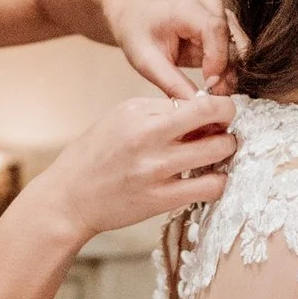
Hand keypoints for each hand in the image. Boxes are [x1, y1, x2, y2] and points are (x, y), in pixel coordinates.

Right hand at [39, 94, 235, 240]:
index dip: (216, 107)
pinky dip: (218, 181)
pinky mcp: (161, 198)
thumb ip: (158, 111)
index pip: (196, 100)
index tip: (219, 114)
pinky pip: (210, 187)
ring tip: (217, 156)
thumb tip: (199, 111)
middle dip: (228, 124)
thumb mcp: (119, 118)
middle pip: (214, 117)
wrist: (69, 197)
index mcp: (138, 111)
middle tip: (222, 133)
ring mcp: (156, 169)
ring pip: (219, 151)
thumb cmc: (94, 156)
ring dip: (226, 151)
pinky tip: (210, 180)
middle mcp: (148, 135)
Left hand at [107, 0, 243, 97]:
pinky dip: (231, 72)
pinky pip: (238, 55)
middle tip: (214, 98)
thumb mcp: (147, 61)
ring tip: (213, 94)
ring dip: (232, 75)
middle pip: (234, 42)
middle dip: (228, 73)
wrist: (138, 17)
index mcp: (189, 9)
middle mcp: (213, 9)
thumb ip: (172, 83)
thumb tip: (197, 107)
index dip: (217, 60)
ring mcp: (224, 18)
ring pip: (241, 51)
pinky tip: (217, 87)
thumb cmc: (140, 34)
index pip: (215, 30)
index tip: (209, 86)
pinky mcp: (228, 30)